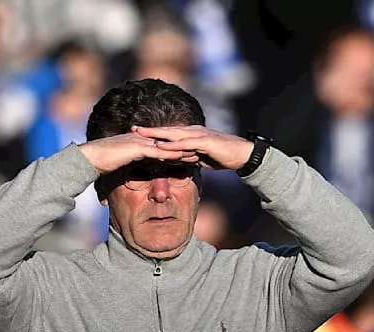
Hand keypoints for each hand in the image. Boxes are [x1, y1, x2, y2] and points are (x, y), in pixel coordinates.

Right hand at [78, 131, 198, 173]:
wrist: (89, 158)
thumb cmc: (102, 163)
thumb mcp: (121, 165)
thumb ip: (130, 166)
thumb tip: (135, 174)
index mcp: (139, 142)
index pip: (162, 145)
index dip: (176, 148)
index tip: (190, 152)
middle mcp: (141, 139)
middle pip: (167, 143)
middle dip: (183, 146)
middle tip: (200, 151)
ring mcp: (139, 142)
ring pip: (165, 146)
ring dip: (180, 150)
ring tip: (196, 154)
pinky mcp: (135, 148)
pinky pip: (156, 151)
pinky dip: (169, 154)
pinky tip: (180, 158)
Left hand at [131, 125, 254, 170]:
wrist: (242, 154)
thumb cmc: (222, 156)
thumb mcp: (200, 158)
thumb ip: (188, 157)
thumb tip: (177, 161)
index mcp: (190, 134)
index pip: (168, 133)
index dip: (152, 133)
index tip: (137, 134)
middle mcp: (192, 132)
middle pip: (166, 130)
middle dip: (149, 130)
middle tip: (131, 128)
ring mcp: (198, 135)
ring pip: (173, 134)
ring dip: (156, 134)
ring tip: (141, 135)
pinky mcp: (204, 142)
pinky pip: (185, 144)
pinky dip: (172, 146)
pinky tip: (161, 147)